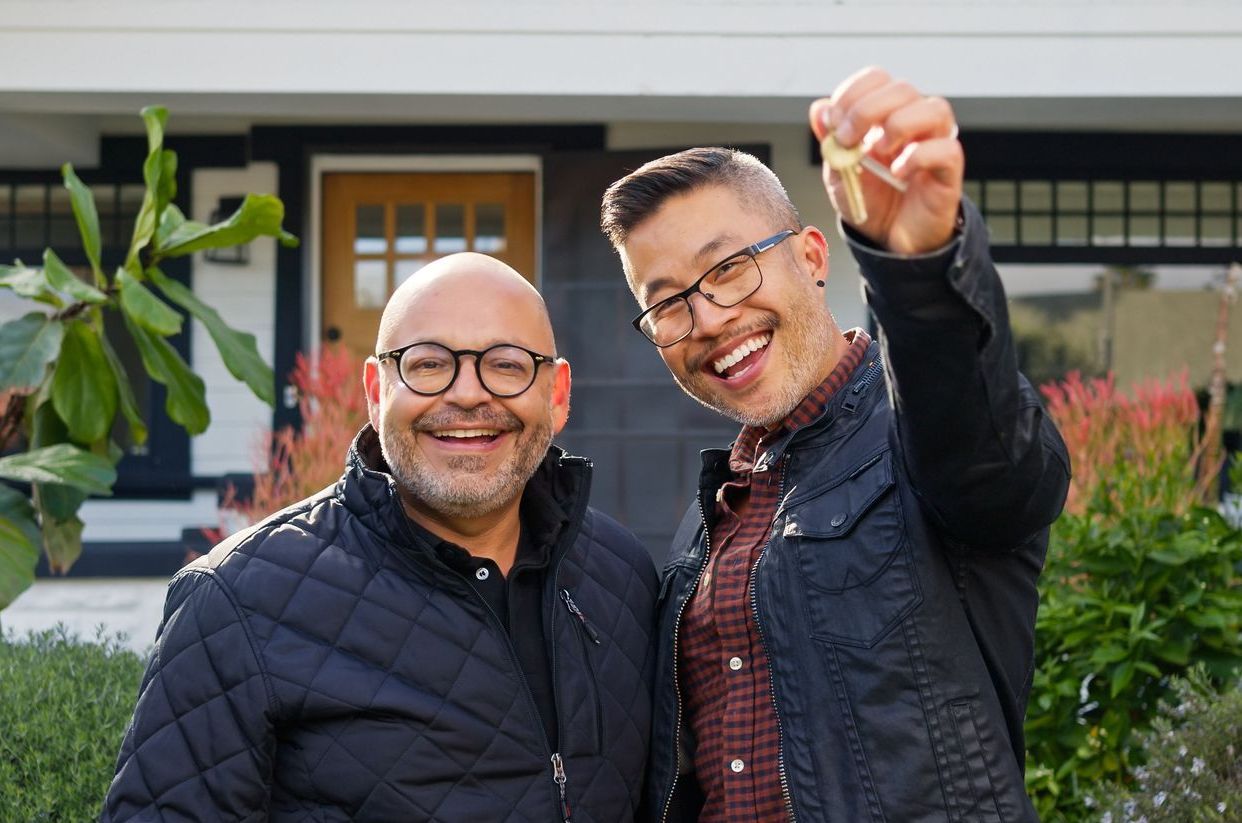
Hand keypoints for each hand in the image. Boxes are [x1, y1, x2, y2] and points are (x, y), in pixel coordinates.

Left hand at [809, 66, 963, 254]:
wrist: (891, 240)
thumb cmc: (872, 202)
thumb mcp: (840, 172)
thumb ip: (830, 141)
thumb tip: (819, 108)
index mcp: (886, 115)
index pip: (877, 79)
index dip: (853, 93)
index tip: (834, 123)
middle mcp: (915, 122)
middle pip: (902, 88)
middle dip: (867, 109)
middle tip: (848, 139)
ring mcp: (935, 143)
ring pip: (935, 108)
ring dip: (898, 125)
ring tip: (880, 152)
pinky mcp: (949, 170)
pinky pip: (946, 149)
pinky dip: (918, 156)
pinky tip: (898, 173)